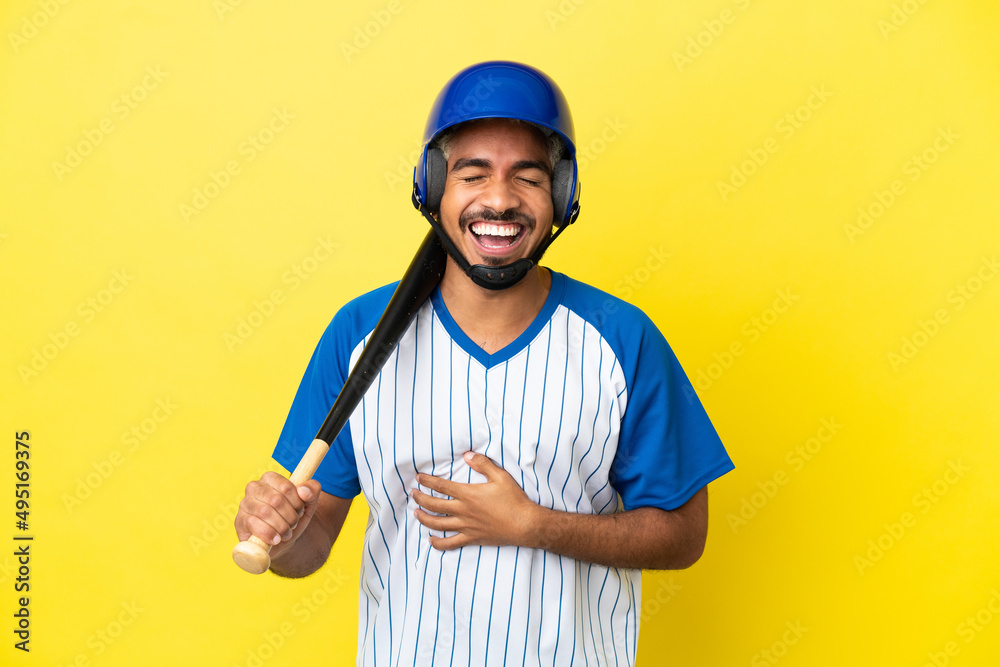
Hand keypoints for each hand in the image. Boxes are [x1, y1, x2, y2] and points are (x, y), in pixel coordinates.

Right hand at [234, 471, 321, 557]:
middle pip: (276, 500)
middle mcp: (254, 487)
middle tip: (293, 524)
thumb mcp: (309, 503)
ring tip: (286, 533)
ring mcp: (245, 504)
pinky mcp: (240, 521)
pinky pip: (253, 524)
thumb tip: (303, 491)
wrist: (283, 539)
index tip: (300, 511)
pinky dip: (269, 534)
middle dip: (290, 516)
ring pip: (265, 512)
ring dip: (281, 527)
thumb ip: (312, 490)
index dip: (297, 503)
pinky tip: (276, 539)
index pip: (286, 487)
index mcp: (270, 478)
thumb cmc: (293, 516)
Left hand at [412, 451, 541, 549]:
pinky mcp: (472, 538)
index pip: (441, 486)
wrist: (525, 524)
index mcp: (468, 494)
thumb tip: (467, 455)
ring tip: (416, 514)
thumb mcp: (500, 476)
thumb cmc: (514, 500)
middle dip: (421, 498)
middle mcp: (463, 511)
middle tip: (413, 493)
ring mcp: (466, 527)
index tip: (418, 478)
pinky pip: (450, 543)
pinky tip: (430, 540)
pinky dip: (438, 543)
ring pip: (438, 524)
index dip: (427, 481)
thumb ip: (482, 464)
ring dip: (424, 518)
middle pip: (434, 505)